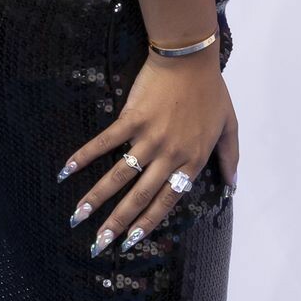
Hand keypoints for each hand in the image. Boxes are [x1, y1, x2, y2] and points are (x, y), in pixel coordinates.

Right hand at [57, 51, 238, 256]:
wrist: (189, 58)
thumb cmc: (211, 90)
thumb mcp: (229, 125)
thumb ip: (231, 157)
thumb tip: (233, 186)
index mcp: (192, 160)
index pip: (167, 200)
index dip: (147, 222)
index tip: (130, 241)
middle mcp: (169, 155)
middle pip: (140, 196)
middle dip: (118, 222)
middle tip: (99, 242)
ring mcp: (149, 137)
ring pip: (120, 175)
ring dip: (97, 197)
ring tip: (78, 215)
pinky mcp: (132, 118)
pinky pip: (106, 142)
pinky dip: (85, 156)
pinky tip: (68, 170)